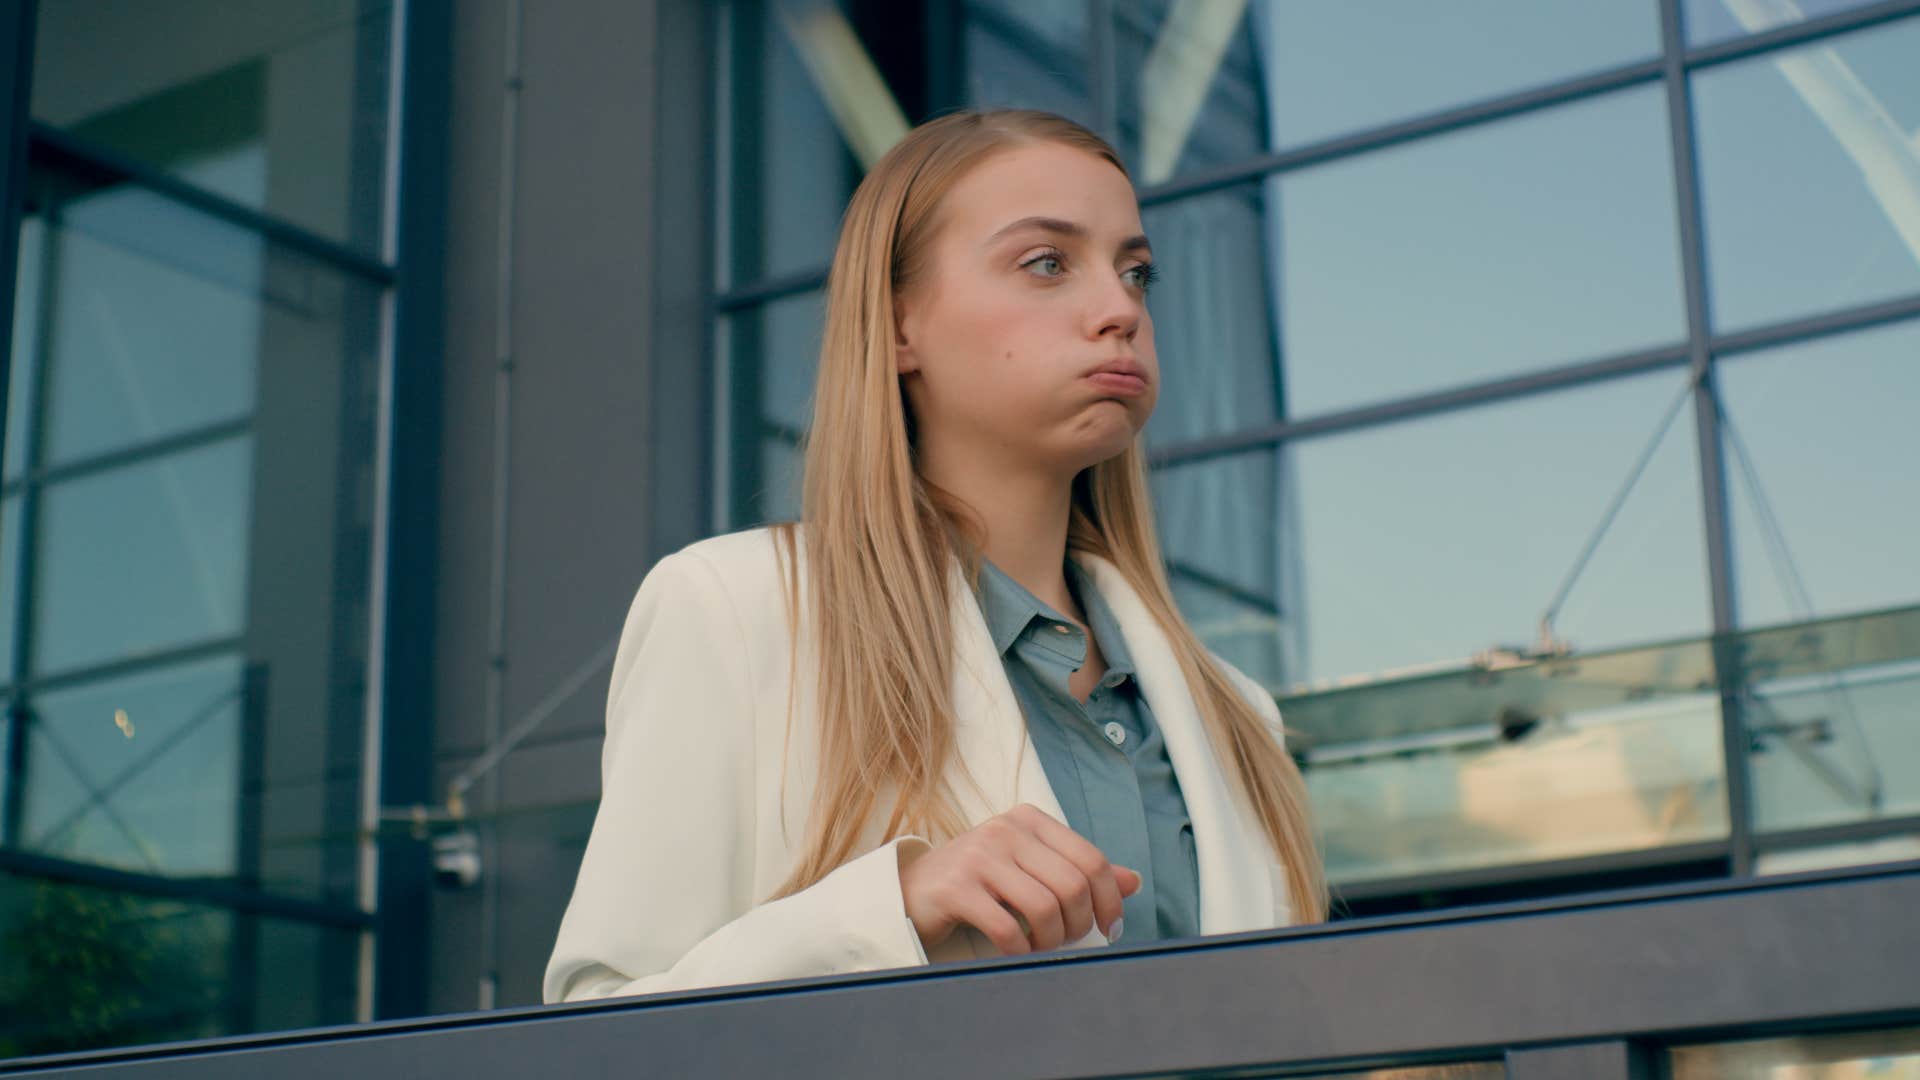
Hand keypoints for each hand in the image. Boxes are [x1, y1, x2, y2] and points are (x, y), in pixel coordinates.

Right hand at [898, 803, 1142, 955]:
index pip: (1091, 860)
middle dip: (1079, 925)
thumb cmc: (980, 881)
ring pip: (1044, 908)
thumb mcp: (1031, 868)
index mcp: (1029, 819)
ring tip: (1042, 946)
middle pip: (1072, 886)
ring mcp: (979, 855)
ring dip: (1051, 940)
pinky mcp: (956, 887)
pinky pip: (1007, 928)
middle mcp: (1006, 829)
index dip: (1109, 901)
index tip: (1109, 930)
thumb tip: (1132, 882)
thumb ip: (1078, 872)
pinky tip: (1017, 951)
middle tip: (1067, 941)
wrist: (913, 891)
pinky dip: (1020, 950)